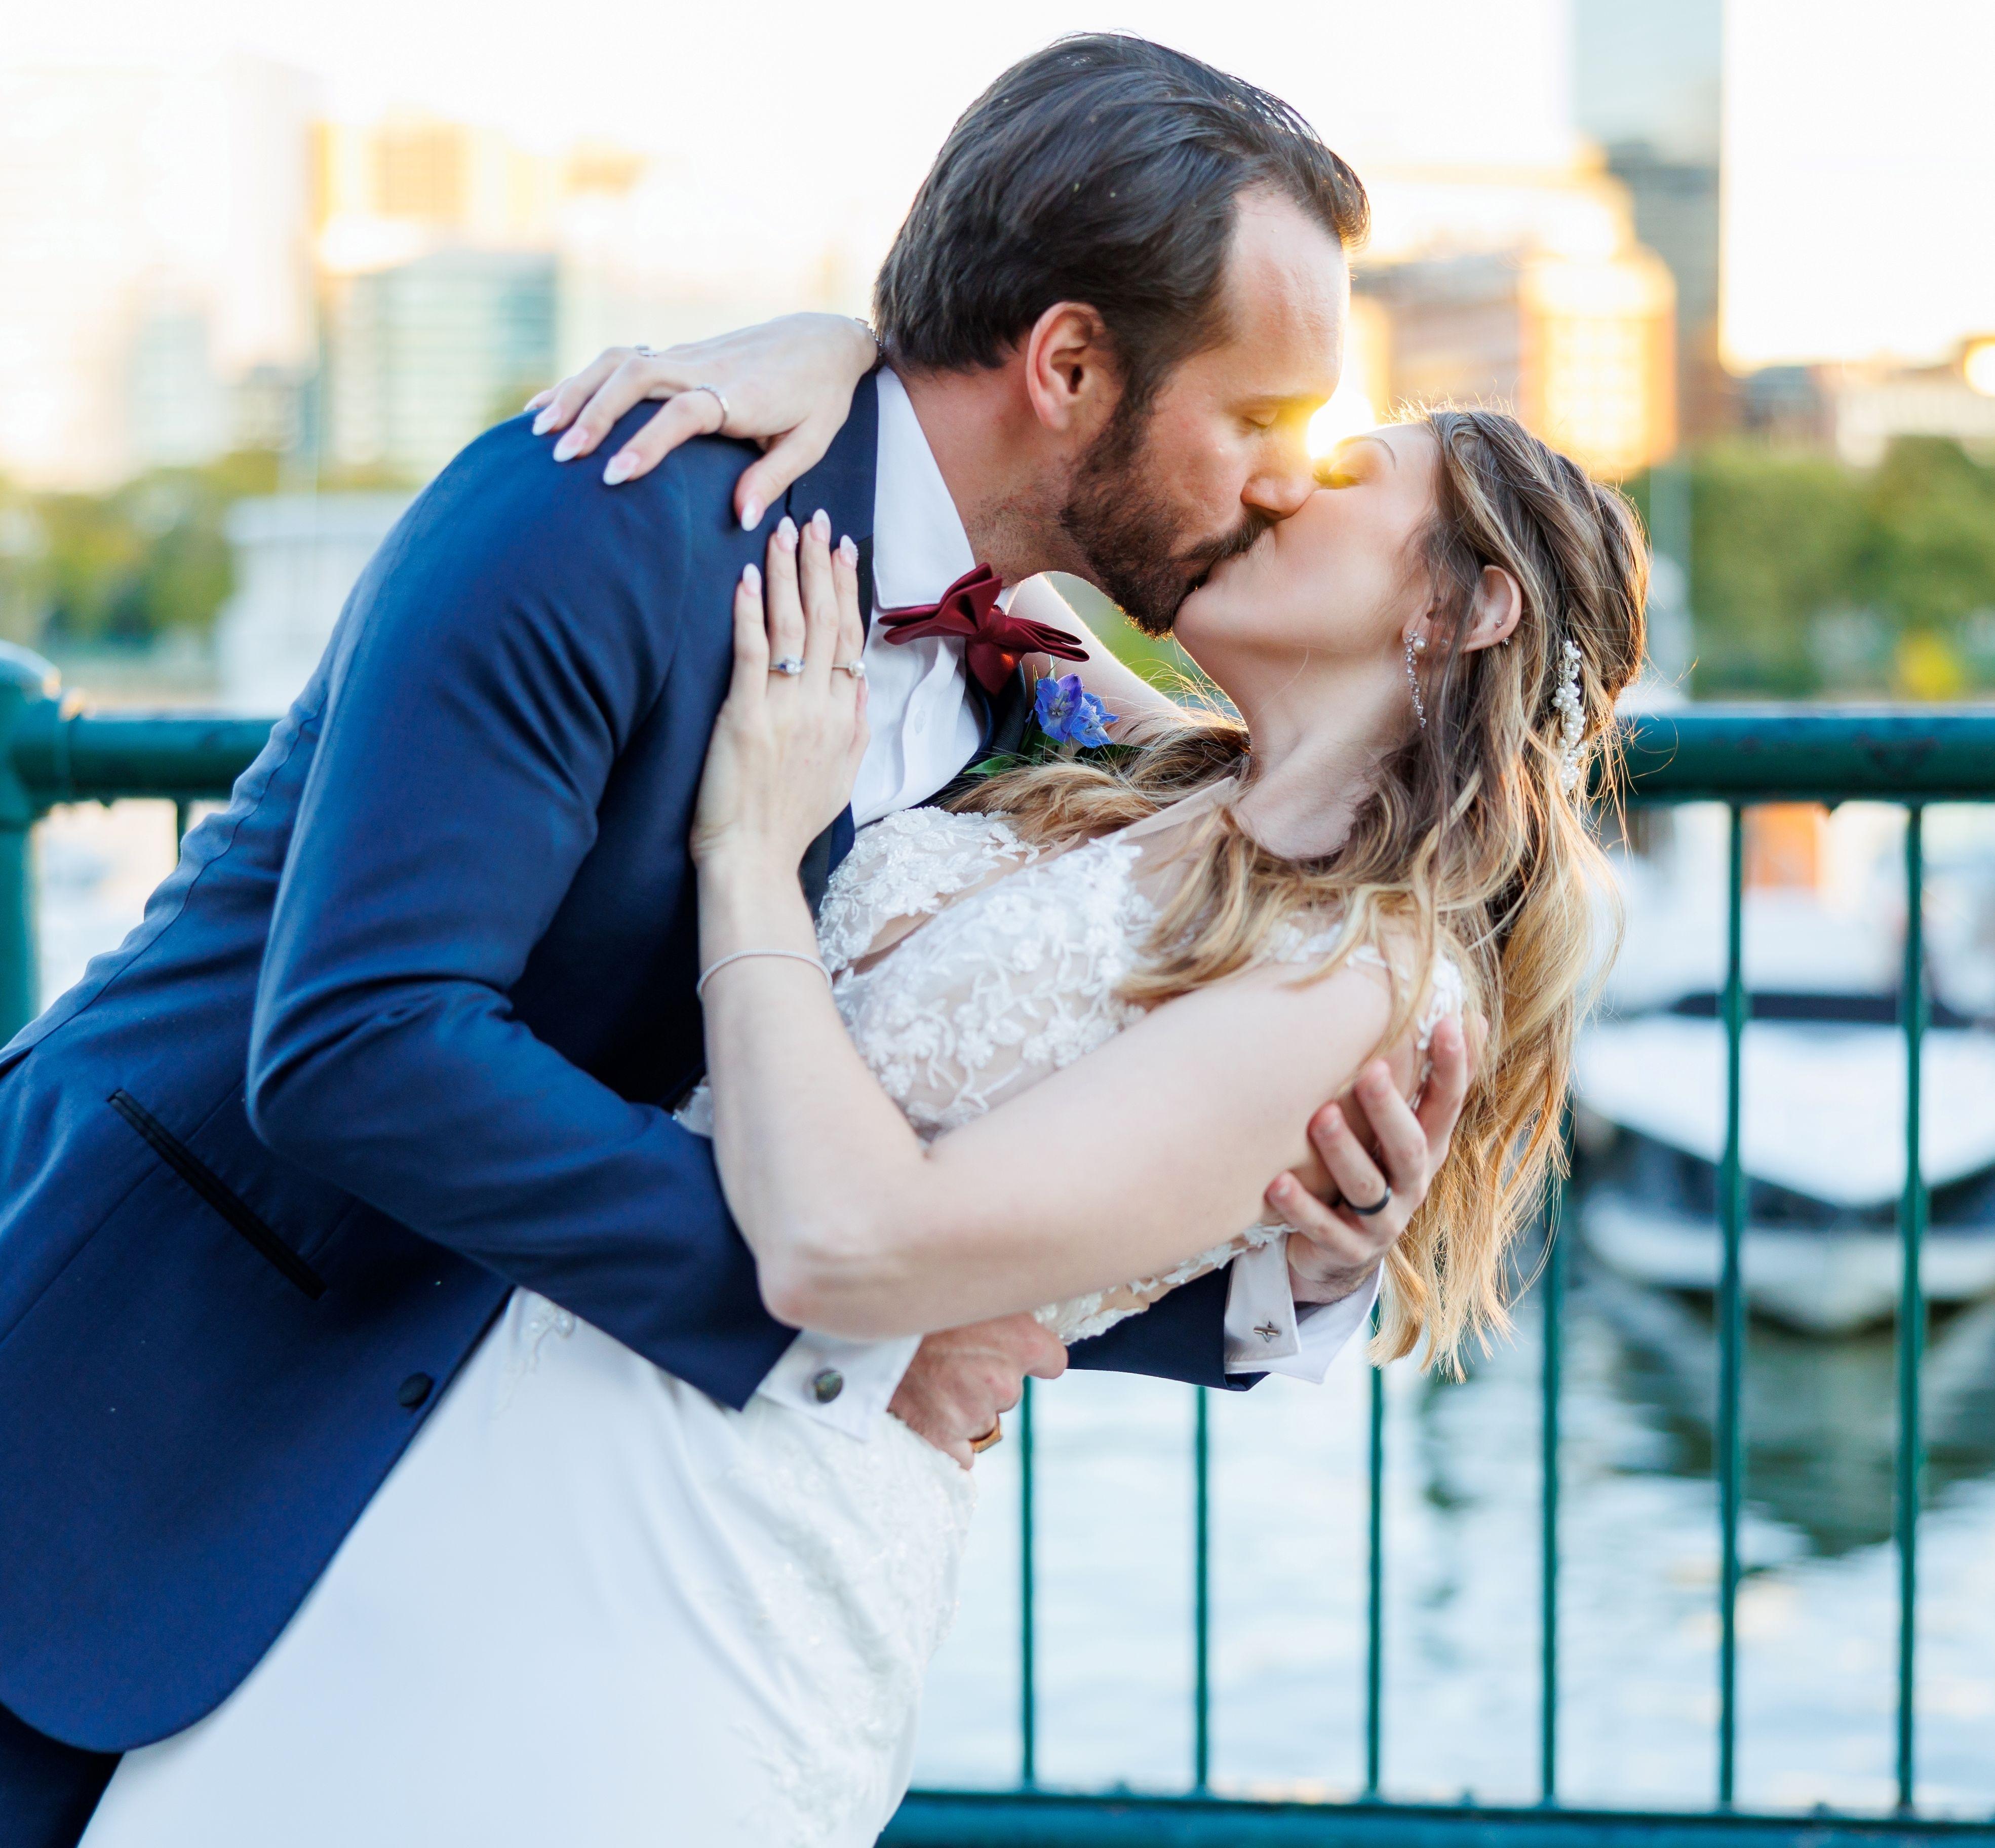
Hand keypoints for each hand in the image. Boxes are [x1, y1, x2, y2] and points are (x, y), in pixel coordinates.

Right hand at [526, 313, 877, 524]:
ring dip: (576, 392)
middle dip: (594, 414)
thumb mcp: (810, 443)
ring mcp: (686, 356)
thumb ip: (772, 478)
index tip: (615, 475)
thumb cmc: (819, 399)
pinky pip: (618, 361)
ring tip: (539, 430)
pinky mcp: (676, 355)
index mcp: (737, 394)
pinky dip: (581, 380)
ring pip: (618, 363)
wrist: (823, 340)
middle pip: (635, 378)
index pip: (683, 412)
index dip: (647, 441)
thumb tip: (740, 518)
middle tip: (562, 456)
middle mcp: (704, 367)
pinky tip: (547, 405)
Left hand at [691, 511, 869, 872]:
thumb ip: (853, 727)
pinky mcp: (745, 717)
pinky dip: (750, 612)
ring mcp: (785, 711)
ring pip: (793, 627)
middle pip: (825, 621)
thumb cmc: (788, 824)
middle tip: (813, 519)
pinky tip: (748, 577)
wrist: (755, 861)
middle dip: (819, 564)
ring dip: (789, 573)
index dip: (846, 588)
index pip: (850, 638)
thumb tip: (859, 686)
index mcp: (844, 719)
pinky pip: (752, 653)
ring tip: (783, 530)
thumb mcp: (841, 777)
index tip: (842, 548)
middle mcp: (821, 708)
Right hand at [889, 1314, 1068, 1468]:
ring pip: (983, 1417)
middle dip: (989, 1378)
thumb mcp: (981, 1291)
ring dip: (965, 1404)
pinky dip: (949, 1438)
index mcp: (1024, 1343)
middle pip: (1011, 1390)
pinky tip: (931, 1409)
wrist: (871, 1325)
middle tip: (955, 1354)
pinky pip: (962, 1453)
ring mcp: (974, 1412)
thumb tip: (1029, 1316)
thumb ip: (1012, 1312)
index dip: (1029, 1355)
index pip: (1052, 1362)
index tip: (1010, 1349)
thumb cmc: (926, 1302)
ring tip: (934, 1373)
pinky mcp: (943, 1436)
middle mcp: (1005, 1383)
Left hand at [1266, 1011, 1485, 1304]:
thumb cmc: (1370, 1165)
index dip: (1454, 1068)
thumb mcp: (1400, 1126)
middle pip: (1409, 1147)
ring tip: (1319, 1119)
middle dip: (1390, 1110)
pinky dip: (1301, 1207)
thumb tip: (1467, 1011)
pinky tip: (1276, 1182)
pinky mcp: (1348, 1249)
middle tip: (1370, 1072)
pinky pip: (1325, 1229)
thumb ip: (1421, 1077)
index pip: (1448, 1104)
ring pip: (1366, 1187)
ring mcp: (1382, 1221)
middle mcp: (1412, 1183)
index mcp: (1428, 1147)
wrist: (1341, 1250)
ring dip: (1343, 1152)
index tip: (1448, 1023)